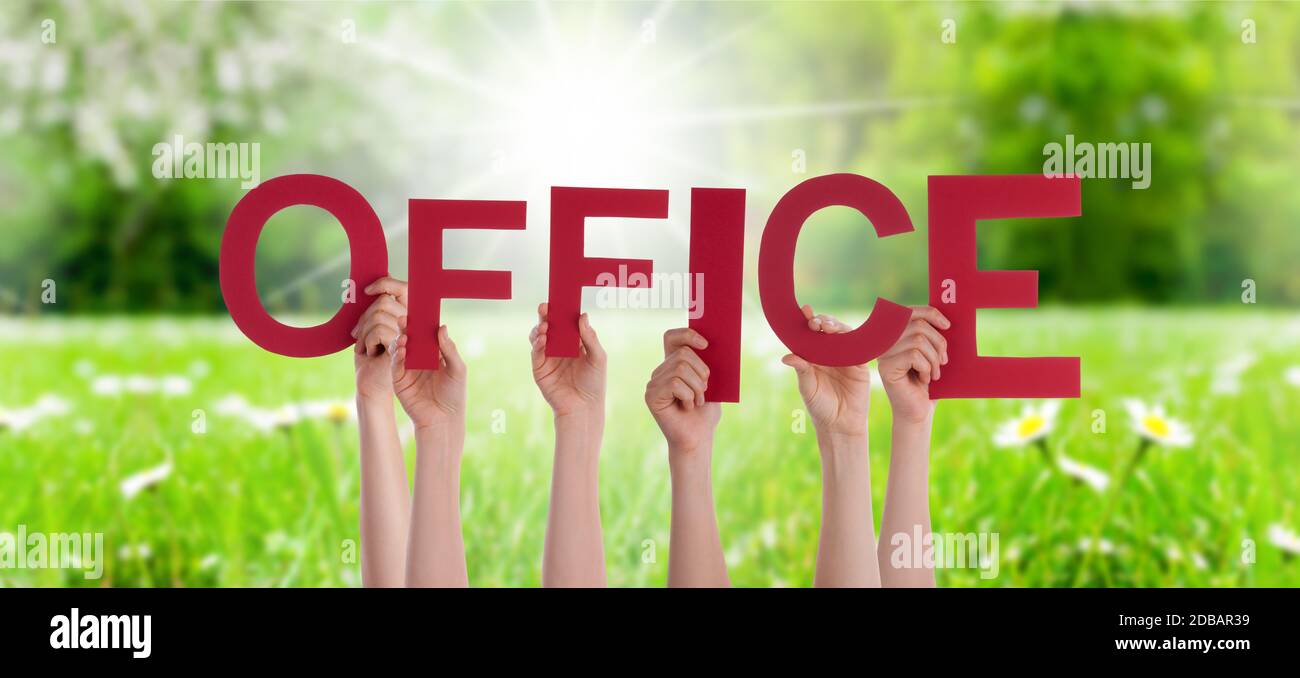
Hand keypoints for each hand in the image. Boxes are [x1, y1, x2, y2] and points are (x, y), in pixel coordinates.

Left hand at [352, 277, 407, 401]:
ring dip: (363, 333)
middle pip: (384, 301)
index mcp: (405, 316)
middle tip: (358, 335)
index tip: (366, 290)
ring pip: (378, 315)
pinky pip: (378, 331)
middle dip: (364, 317)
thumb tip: (372, 284)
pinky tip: (370, 354)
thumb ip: (374, 309)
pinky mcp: (403, 347)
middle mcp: (411, 323)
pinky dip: (367, 342)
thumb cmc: (369, 357)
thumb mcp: (368, 329)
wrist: (370, 385)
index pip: (401, 288)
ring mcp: (409, 335)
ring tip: (365, 348)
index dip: (385, 283)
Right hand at [390, 322, 466, 430]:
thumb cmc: (454, 395)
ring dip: (400, 340)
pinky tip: (402, 349)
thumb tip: (442, 327)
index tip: (419, 311)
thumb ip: (449, 349)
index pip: (426, 335)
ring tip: (404, 336)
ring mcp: (408, 368)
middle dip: (407, 329)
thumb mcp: (457, 370)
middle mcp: (420, 359)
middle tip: (405, 318)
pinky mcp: (399, 379)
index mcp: (435, 355)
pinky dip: (397, 355)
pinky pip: (395, 364)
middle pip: (411, 339)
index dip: (423, 324)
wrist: (442, 419)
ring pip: (400, 349)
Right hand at [529, 303, 605, 418]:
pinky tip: (543, 338)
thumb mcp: (598, 358)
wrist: (583, 407)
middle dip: (546, 315)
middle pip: (550, 326)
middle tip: (545, 306)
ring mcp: (548, 357)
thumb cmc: (594, 383)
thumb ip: (590, 338)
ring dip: (539, 328)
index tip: (560, 299)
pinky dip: (537, 343)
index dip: (562, 311)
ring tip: (545, 326)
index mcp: (574, 342)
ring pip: (539, 336)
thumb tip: (583, 316)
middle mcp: (560, 347)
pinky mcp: (539, 368)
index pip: (565, 322)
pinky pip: (536, 352)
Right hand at [645, 328, 719, 456]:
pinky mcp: (651, 396)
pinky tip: (686, 407)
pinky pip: (675, 383)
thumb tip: (708, 344)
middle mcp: (660, 372)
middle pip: (682, 354)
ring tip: (696, 402)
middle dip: (701, 372)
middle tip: (704, 391)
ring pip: (680, 368)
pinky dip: (688, 396)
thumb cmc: (704, 413)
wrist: (698, 438)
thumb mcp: (711, 384)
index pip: (672, 337)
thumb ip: (706, 365)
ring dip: (697, 387)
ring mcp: (653, 383)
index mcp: (673, 365)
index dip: (687, 334)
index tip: (706, 344)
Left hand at [781, 305, 871, 436]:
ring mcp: (845, 357)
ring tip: (826, 326)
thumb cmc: (820, 407)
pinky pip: (858, 347)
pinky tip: (845, 334)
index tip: (804, 311)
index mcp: (813, 357)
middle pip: (827, 330)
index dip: (807, 322)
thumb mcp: (807, 387)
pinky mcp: (860, 364)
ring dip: (835, 326)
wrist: (840, 425)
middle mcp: (829, 354)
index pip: (810, 335)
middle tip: (814, 322)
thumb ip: (801, 370)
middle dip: (821, 321)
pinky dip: (852, 338)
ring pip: (842, 334)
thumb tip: (786, 357)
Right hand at [877, 306, 948, 424]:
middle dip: (938, 342)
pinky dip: (926, 368)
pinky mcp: (886, 368)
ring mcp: (884, 354)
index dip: (930, 313)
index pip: (910, 312)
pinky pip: (914, 356)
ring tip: (934, 373)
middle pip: (918, 325)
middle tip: (944, 361)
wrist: (919, 411)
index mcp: (895, 334)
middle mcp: (885, 342)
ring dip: (934, 359)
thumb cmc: (928, 382)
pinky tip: (925, 379)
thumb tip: (944, 319)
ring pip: (918, 341)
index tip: (948, 325)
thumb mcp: (932, 354)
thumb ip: (931, 335)